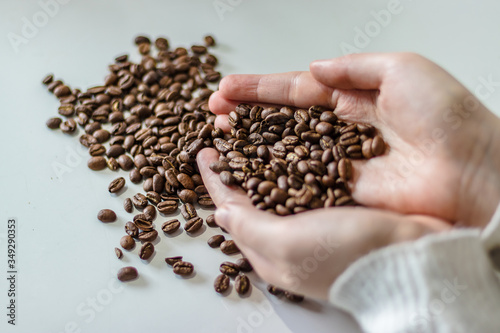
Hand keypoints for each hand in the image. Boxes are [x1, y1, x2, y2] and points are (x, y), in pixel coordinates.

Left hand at [197, 148, 449, 298]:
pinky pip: (306, 177)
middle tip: (226, 133)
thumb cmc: (344, 255)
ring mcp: (313, 218)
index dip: (216, 179)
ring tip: (252, 128)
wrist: (407, 256)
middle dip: (237, 162)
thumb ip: (248, 226)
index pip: (231, 208)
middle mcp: (289, 233)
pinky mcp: (337, 204)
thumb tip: (221, 211)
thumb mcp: (287, 246)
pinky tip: (292, 140)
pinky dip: (294, 157)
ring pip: (277, 181)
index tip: (204, 151)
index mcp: (270, 248)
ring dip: (262, 154)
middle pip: (252, 193)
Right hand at [209, 53, 499, 227]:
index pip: (296, 90)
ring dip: (251, 144)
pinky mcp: (342, 191)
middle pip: (283, 121)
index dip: (259, 90)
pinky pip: (301, 181)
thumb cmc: (446, 115)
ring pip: (285, 151)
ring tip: (220, 135)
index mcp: (355, 97)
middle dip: (246, 115)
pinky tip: (247, 170)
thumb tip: (314, 68)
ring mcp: (339, 162)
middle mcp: (342, 130)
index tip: (225, 89)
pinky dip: (273, 176)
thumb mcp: (403, 68)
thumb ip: (354, 67)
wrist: (472, 170)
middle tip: (213, 113)